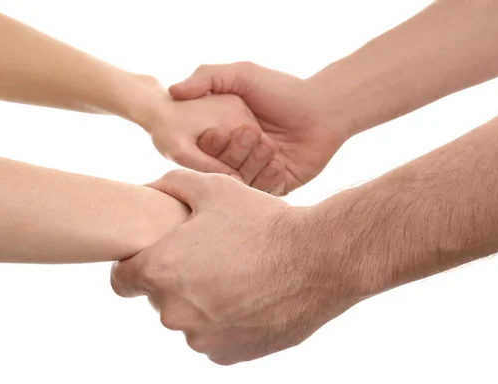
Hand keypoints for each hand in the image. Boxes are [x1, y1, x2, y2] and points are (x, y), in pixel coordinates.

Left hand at [110, 170, 358, 364]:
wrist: (317, 259)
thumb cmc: (264, 222)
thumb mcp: (214, 188)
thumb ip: (171, 185)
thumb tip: (148, 189)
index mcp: (160, 271)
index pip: (120, 280)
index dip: (132, 268)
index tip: (149, 260)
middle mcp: (173, 311)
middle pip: (159, 299)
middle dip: (176, 281)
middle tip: (209, 259)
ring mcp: (201, 337)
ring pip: (188, 320)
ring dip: (201, 304)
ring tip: (235, 278)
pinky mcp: (229, 354)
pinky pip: (214, 338)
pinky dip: (225, 323)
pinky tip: (249, 299)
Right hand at [169, 62, 348, 194]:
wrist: (325, 109)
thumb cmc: (284, 90)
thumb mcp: (242, 74)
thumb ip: (206, 77)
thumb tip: (172, 91)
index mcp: (227, 133)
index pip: (205, 149)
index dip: (211, 143)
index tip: (219, 130)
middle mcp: (240, 155)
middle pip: (221, 168)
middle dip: (235, 152)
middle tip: (253, 132)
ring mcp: (259, 172)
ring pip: (241, 183)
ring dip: (253, 163)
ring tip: (271, 145)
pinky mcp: (278, 186)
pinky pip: (263, 195)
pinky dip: (268, 178)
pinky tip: (280, 161)